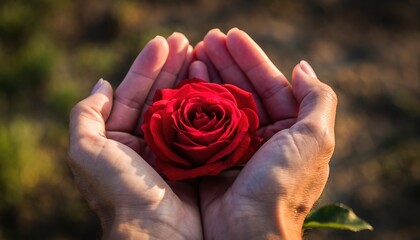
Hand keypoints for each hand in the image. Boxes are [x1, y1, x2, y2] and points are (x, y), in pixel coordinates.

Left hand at [68, 33, 202, 238]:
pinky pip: (201, 126)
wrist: (156, 233)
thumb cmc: (118, 192)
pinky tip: (213, 84)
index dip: (147, 66)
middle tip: (186, 41)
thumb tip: (102, 84)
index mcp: (119, 139)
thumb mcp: (87, 151)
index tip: (163, 42)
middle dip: (171, 67)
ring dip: (190, 80)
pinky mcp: (195, 160)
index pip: (133, 93)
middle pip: (159, 96)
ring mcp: (172, 150)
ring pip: (181, 107)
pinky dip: (207, 105)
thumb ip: (86, 115)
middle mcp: (145, 142)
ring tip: (201, 53)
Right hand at [194, 28, 336, 238]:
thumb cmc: (284, 185)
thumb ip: (317, 99)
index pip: (270, 84)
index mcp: (289, 131)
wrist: (248, 233)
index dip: (251, 58)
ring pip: (221, 103)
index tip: (231, 36)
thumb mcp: (314, 139)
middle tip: (207, 39)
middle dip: (226, 63)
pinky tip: (186, 82)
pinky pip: (202, 124)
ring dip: (209, 77)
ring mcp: (235, 148)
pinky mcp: (211, 158)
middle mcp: (263, 137)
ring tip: (194, 53)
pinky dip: (194, 103)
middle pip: (243, 90)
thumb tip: (303, 67)